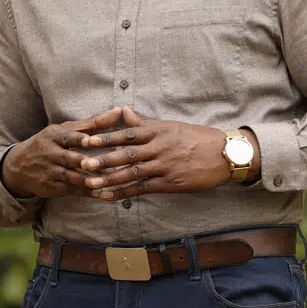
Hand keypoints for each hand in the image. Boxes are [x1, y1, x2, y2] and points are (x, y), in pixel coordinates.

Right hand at [1, 107, 123, 198]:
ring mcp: (50, 172)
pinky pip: (71, 191)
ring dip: (88, 180)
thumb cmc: (51, 143)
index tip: (91, 140)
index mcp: (54, 136)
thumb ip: (94, 122)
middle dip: (83, 162)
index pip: (67, 137)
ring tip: (107, 182)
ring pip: (70, 177)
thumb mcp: (67, 129)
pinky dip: (87, 193)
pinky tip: (103, 194)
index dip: (79, 139)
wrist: (19, 166)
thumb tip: (120, 111)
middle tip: (101, 163)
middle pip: (68, 158)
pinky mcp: (51, 187)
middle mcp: (50, 153)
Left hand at [79, 106, 230, 200]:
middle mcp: (159, 148)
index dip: (106, 137)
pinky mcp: (169, 183)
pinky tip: (109, 196)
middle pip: (126, 154)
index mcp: (158, 131)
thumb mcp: (170, 126)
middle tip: (81, 162)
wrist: (224, 155)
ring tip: (89, 183)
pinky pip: (142, 188)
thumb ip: (144, 122)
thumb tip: (124, 111)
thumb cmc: (197, 138)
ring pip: (132, 173)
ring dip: (109, 179)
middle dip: (102, 159)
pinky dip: (124, 192)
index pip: (127, 133)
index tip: (87, 139)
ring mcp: (164, 166)